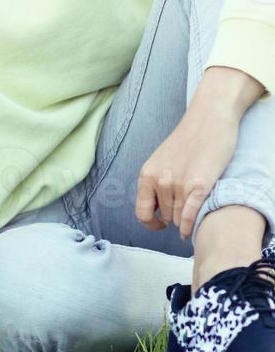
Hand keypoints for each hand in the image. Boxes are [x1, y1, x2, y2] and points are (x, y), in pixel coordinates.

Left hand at [136, 106, 239, 239]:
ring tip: (195, 209)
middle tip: (186, 208)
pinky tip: (191, 231)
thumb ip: (156, 182)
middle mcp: (159, 181)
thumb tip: (155, 210)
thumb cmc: (188, 141)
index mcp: (146, 175)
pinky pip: (191, 216)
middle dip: (174, 217)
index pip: (141, 213)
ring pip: (180, 219)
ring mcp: (179, 184)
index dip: (151, 224)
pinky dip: (191, 226)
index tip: (161, 225)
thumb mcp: (161, 161)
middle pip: (165, 217)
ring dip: (186, 219)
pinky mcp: (200, 185)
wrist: (209, 120)